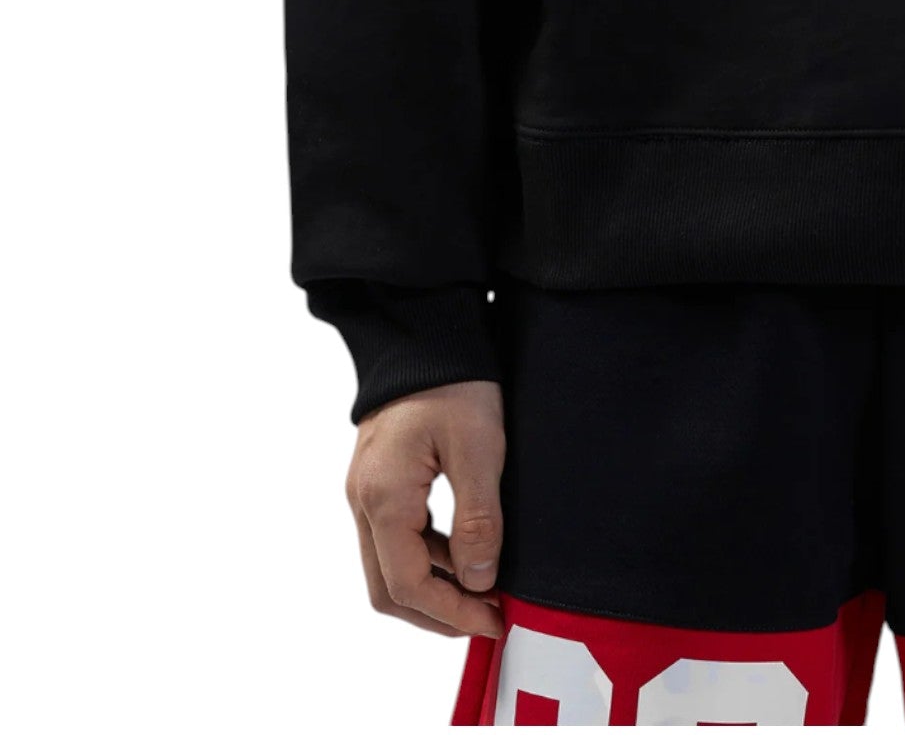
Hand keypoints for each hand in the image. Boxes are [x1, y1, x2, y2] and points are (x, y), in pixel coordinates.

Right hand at [345, 378, 506, 638]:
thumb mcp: (478, 449)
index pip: (407, 585)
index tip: (492, 619)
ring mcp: (367, 492)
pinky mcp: (379, 481)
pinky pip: (395, 538)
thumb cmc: (454, 383)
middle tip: (487, 617)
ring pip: (389, 565)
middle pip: (389, 588)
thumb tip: (478, 581)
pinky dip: (428, 558)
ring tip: (484, 588)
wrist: (426, 333)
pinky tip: (465, 552)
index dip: (451, 614)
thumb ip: (477, 519)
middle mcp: (364, 501)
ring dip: (434, 587)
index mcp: (384, 498)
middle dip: (437, 612)